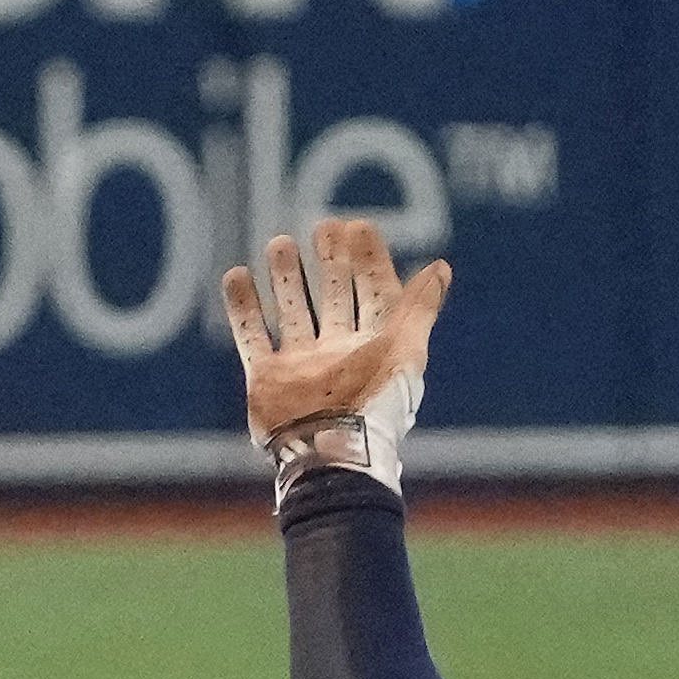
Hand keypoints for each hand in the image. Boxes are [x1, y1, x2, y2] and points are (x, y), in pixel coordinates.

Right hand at [218, 217, 449, 470]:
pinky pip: (252, 336)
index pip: (373, 292)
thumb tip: (441, 267)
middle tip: (323, 227)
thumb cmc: (374, 404)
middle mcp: (337, 352)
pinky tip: (237, 276)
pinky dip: (243, 308)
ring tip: (279, 243)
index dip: (368, 260)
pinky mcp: (268, 378)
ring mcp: (300, 364)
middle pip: (332, 297)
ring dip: (287, 278)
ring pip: (292, 311)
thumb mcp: (405, 350)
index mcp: (373, 345)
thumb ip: (419, 308)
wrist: (330, 452)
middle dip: (328, 262)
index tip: (357, 225)